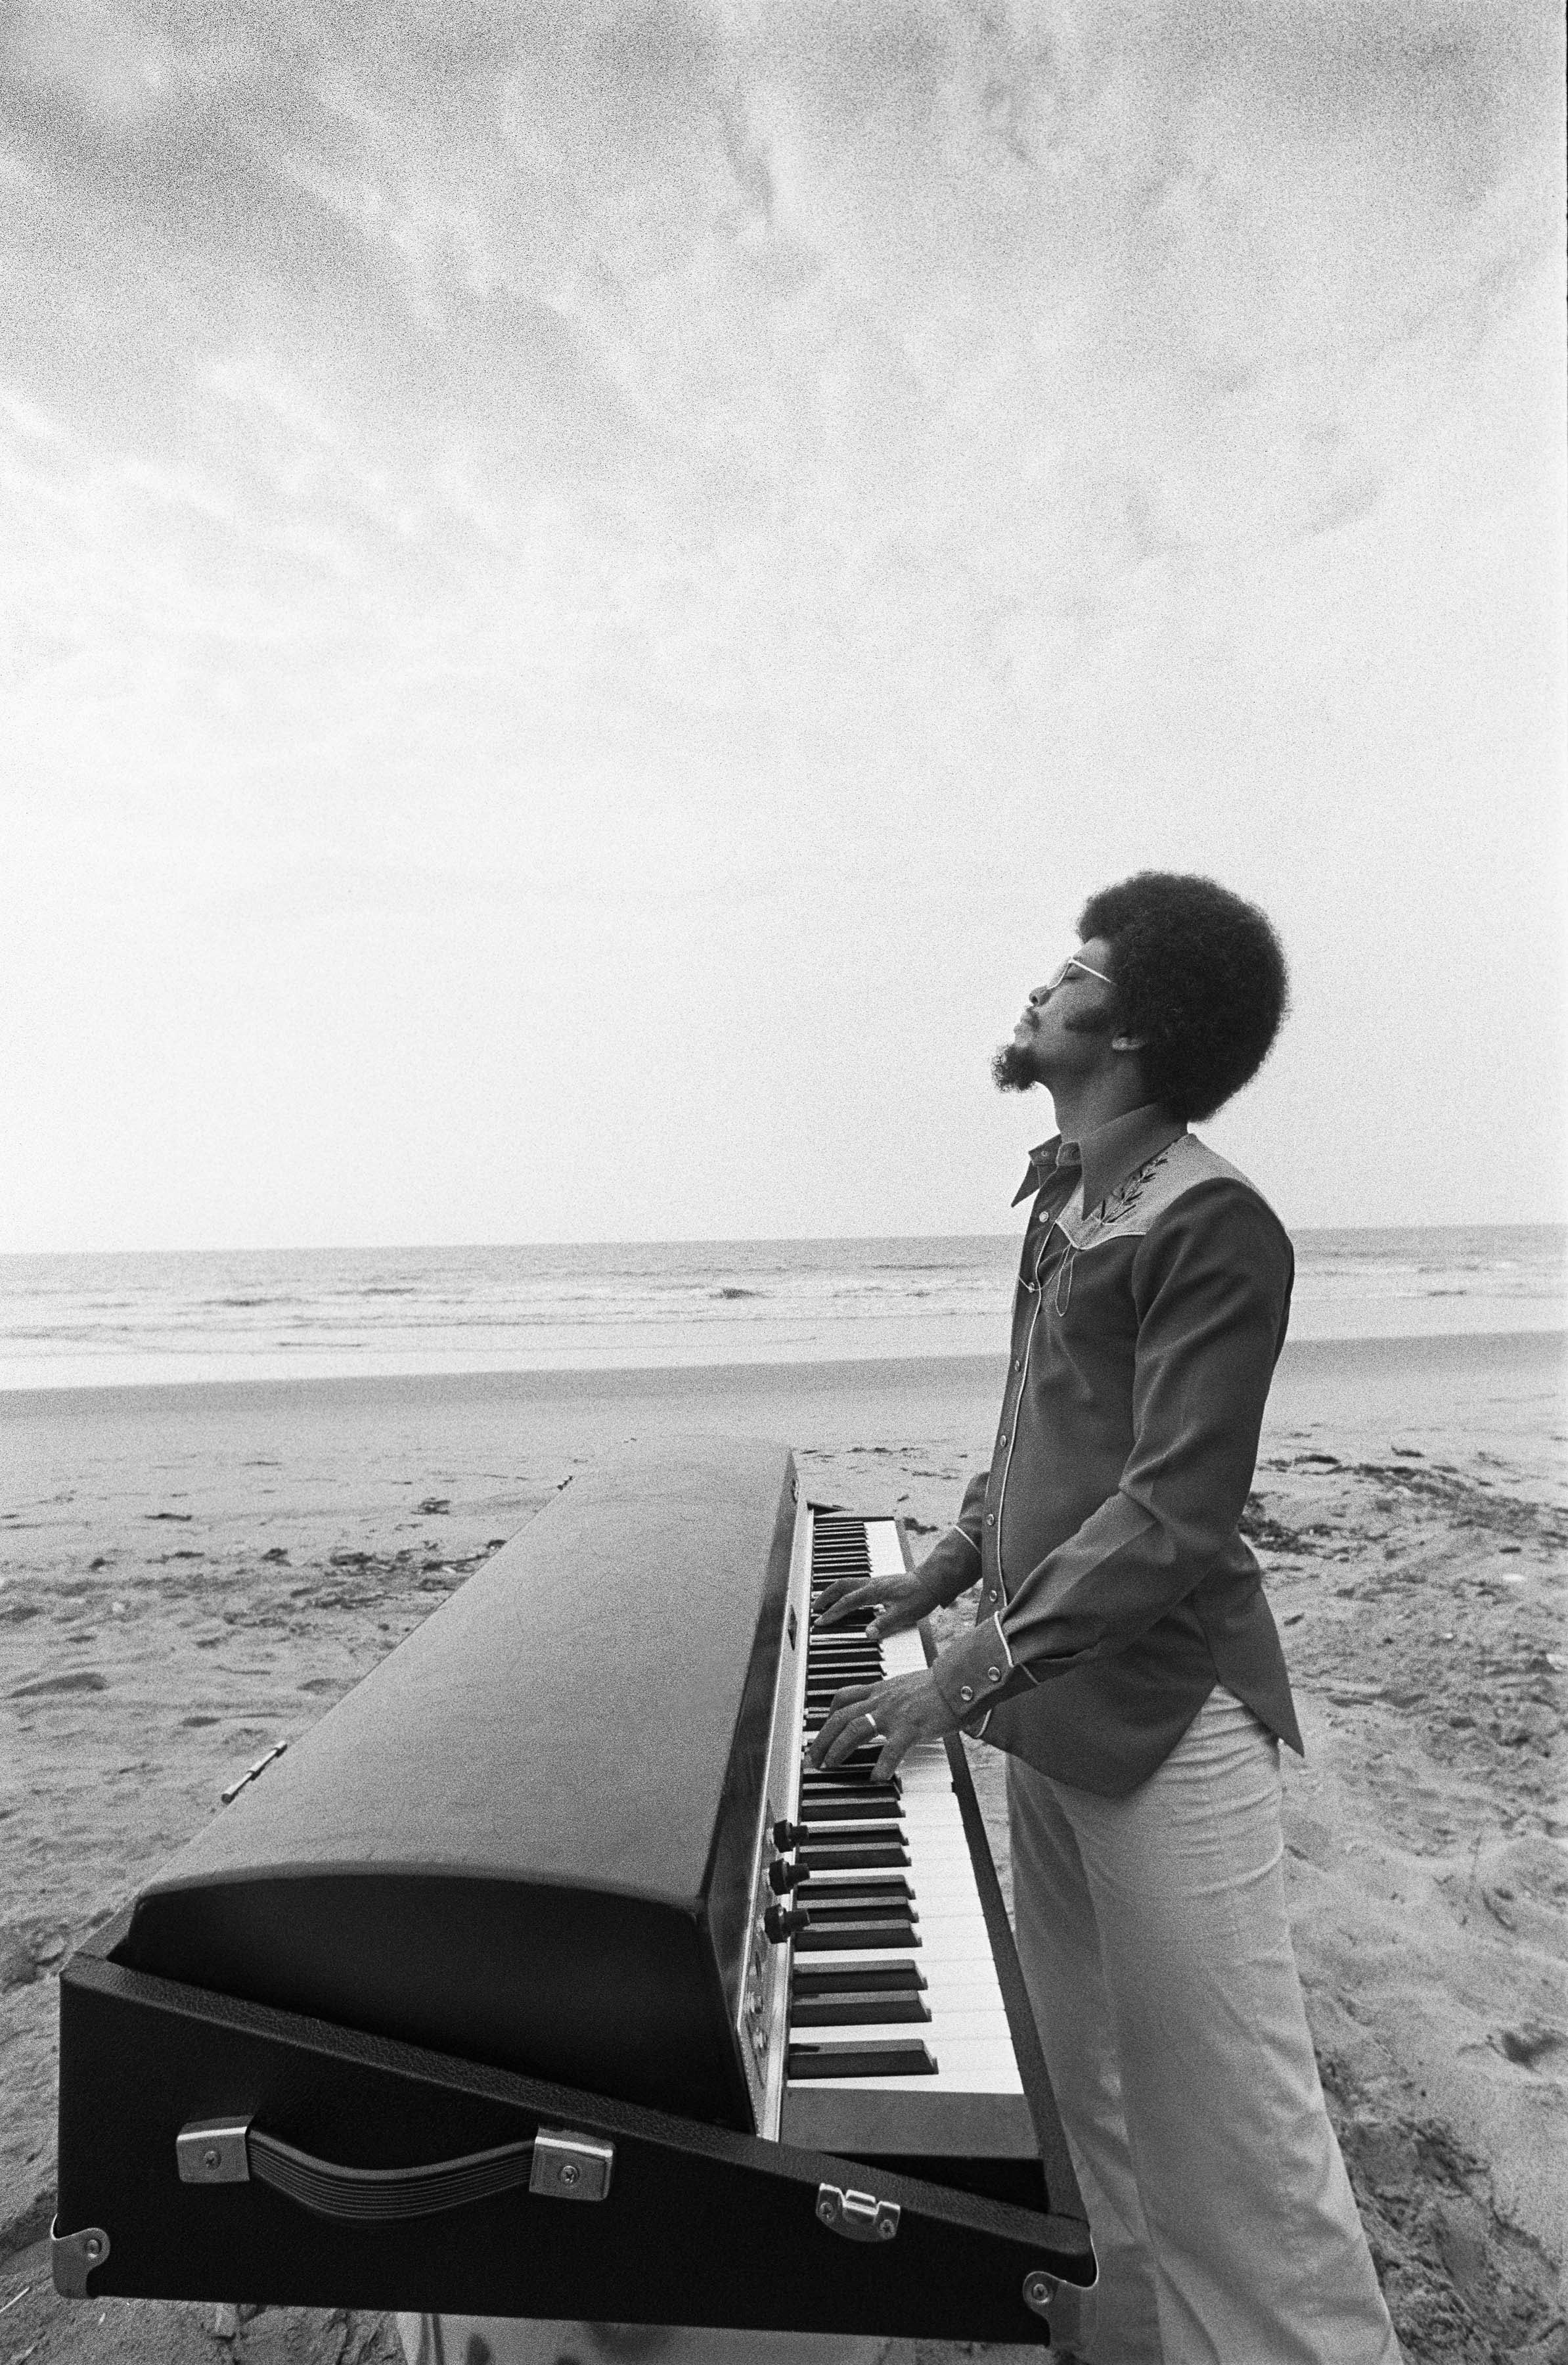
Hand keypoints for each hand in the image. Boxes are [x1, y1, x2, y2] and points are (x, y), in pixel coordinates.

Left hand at [807, 1666, 963, 1782]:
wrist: (960, 1679)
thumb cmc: (939, 1685)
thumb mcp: (907, 1685)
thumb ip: (893, 1697)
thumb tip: (887, 1709)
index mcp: (881, 1689)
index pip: (843, 1697)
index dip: (827, 1715)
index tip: (822, 1730)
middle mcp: (882, 1699)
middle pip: (841, 1715)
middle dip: (822, 1737)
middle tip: (813, 1757)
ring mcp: (895, 1712)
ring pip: (855, 1728)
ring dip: (838, 1748)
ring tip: (831, 1765)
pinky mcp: (911, 1726)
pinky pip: (891, 1749)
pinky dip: (882, 1766)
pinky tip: (876, 1779)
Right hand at [812, 1567, 928, 1639]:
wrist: (931, 1581)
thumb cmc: (919, 1596)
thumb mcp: (903, 1614)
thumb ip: (884, 1624)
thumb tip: (868, 1634)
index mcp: (874, 1591)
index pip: (847, 1602)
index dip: (833, 1613)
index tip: (821, 1621)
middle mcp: (871, 1584)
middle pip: (841, 1586)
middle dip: (825, 1597)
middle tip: (814, 1608)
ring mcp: (875, 1582)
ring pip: (847, 1583)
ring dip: (833, 1592)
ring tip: (824, 1602)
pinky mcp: (879, 1583)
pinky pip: (855, 1584)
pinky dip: (844, 1591)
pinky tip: (845, 1598)